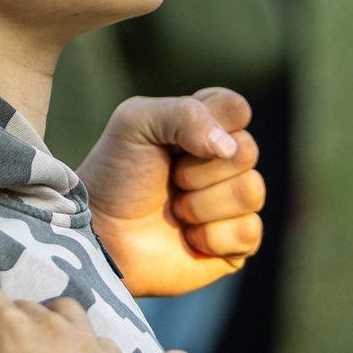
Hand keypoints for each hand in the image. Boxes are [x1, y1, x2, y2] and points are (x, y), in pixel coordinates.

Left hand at [84, 90, 266, 296]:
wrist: (100, 235)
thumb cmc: (116, 176)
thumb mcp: (136, 123)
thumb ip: (184, 114)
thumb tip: (229, 148)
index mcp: (205, 127)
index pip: (236, 108)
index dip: (209, 125)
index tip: (174, 142)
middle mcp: (224, 163)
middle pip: (248, 151)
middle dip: (198, 171)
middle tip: (170, 180)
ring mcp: (231, 204)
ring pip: (251, 192)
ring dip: (202, 205)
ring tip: (176, 212)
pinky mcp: (234, 244)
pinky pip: (249, 232)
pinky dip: (212, 237)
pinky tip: (189, 239)